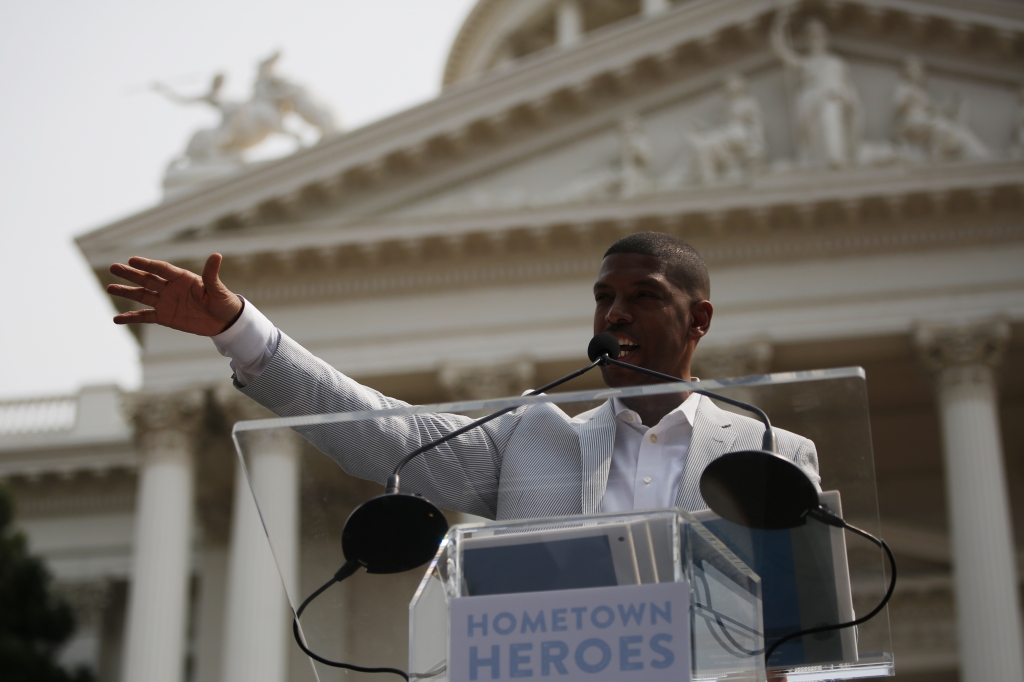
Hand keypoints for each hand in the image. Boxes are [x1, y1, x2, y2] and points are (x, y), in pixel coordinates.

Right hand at [107, 254, 242, 335]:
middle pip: (147, 279)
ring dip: (126, 292)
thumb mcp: (218, 289)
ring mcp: (166, 302)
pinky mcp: (165, 317)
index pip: (161, 269)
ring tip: (110, 288)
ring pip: (142, 296)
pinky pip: (145, 316)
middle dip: (131, 274)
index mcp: (182, 278)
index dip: (148, 264)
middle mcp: (170, 288)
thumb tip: (216, 255)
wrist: (225, 322)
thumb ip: (211, 274)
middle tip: (113, 267)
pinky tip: (116, 319)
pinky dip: (131, 318)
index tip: (132, 260)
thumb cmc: (223, 302)